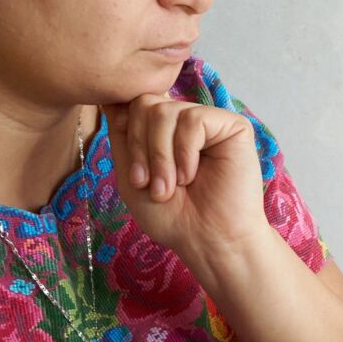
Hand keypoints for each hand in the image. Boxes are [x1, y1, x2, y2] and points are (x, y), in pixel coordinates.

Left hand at [101, 93, 268, 257]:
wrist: (207, 241)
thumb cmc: (171, 216)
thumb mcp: (131, 175)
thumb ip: (122, 137)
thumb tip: (109, 100)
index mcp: (164, 130)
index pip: (134, 103)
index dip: (126, 132)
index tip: (135, 175)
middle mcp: (186, 120)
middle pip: (146, 102)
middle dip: (140, 147)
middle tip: (150, 185)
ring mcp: (210, 121)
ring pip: (165, 111)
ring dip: (161, 157)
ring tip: (171, 187)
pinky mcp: (233, 126)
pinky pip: (193, 120)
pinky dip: (184, 153)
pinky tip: (192, 176)